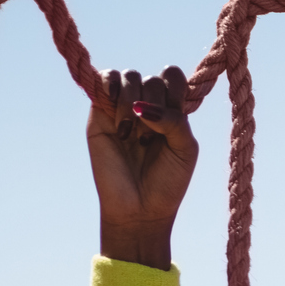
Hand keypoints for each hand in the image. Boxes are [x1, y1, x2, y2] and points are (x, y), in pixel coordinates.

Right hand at [88, 66, 196, 246]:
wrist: (139, 209)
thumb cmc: (167, 182)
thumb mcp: (185, 149)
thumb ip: (174, 119)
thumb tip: (141, 104)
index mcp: (171, 110)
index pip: (172, 76)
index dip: (174, 89)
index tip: (173, 119)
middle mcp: (147, 104)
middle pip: (153, 78)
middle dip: (155, 105)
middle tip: (149, 139)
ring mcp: (122, 107)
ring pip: (130, 76)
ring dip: (133, 102)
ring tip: (130, 135)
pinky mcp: (99, 112)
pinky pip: (105, 79)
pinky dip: (112, 86)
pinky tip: (117, 112)